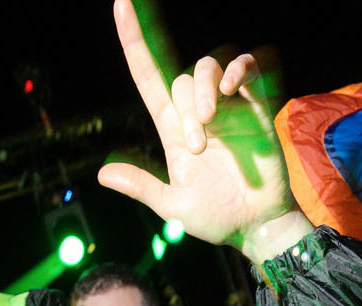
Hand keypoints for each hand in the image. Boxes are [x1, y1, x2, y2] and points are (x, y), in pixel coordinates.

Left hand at [98, 0, 308, 260]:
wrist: (257, 228)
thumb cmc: (217, 218)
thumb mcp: (173, 207)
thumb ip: (142, 186)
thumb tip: (102, 174)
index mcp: (173, 129)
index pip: (147, 75)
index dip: (135, 39)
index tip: (122, 2)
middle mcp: (199, 110)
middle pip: (180, 77)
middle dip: (186, 106)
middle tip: (198, 145)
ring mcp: (230, 106)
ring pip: (209, 65)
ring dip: (205, 85)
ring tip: (213, 119)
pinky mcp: (258, 107)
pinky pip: (251, 65)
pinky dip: (242, 67)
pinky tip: (236, 87)